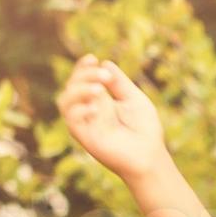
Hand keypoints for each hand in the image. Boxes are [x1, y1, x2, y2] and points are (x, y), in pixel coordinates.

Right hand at [58, 55, 171, 181]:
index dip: (83, 67)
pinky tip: (96, 107)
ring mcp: (85, 124)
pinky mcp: (85, 138)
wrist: (150, 157)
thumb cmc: (145, 130)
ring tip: (99, 89)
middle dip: (84, 75)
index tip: (93, 59)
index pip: (81, 79)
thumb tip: (105, 64)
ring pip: (65, 101)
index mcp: (98, 99)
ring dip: (78, 90)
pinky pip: (71, 121)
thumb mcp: (134, 99)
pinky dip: (79, 110)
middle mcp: (88, 110)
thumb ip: (119, 83)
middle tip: (105, 77)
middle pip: (72, 86)